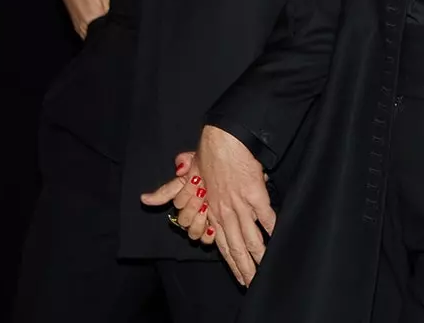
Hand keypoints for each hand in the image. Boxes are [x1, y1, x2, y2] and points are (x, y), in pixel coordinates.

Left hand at [144, 126, 272, 285]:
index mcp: (210, 212)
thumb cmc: (206, 157)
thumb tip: (144, 200)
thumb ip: (166, 193)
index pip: (221, 245)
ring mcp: (241, 205)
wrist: (224, 140)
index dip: (231, 263)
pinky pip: (266, 216)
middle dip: (246, 268)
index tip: (240, 277)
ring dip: (259, 256)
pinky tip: (279, 239)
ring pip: (250, 238)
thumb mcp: (182, 177)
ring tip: (266, 270)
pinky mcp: (255, 193)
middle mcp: (225, 213)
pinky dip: (272, 229)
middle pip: (236, 248)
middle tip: (253, 283)